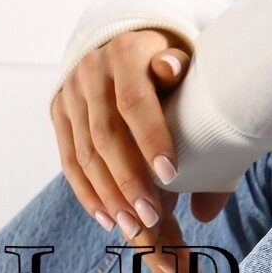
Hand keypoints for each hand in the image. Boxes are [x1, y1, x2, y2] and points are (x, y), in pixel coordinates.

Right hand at [51, 29, 189, 236]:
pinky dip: (88, 195)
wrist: (127, 46)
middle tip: (151, 217)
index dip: (151, 139)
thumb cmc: (171, 69)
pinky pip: (70, 163)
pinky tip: (107, 220)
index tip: (171, 175)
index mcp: (127, 53)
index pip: (134, 101)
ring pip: (84, 154)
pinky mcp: (60, 114)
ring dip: (109, 196)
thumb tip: (212, 133)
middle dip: (128, 180)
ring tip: (132, 226)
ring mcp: (71, 94)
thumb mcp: (191, 73)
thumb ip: (200, 111)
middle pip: (105, 135)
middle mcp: (92, 70)